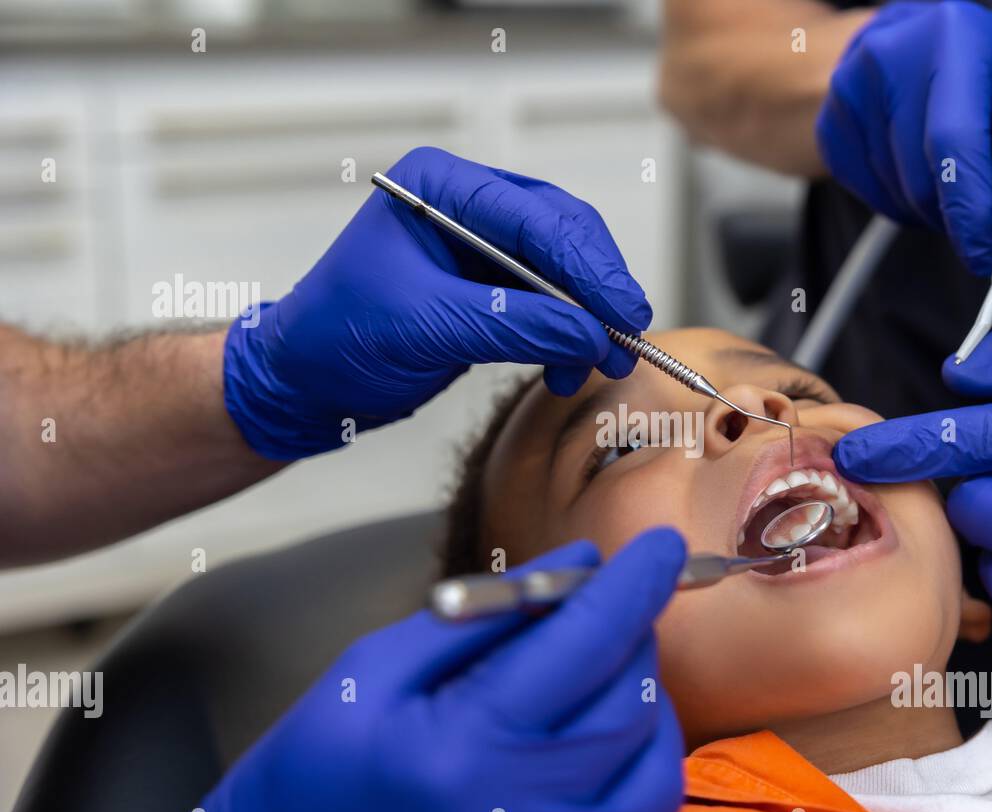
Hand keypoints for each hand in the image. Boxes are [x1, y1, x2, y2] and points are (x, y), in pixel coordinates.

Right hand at [121, 528, 688, 811]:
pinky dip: (631, 794)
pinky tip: (588, 766)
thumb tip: (578, 567)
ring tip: (596, 691)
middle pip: (629, 707)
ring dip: (644, 719)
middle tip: (602, 619)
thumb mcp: (373, 673)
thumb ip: (481, 617)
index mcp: (461, 747)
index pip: (586, 643)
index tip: (664, 547)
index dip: (636, 584)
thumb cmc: (311, 775)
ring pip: (653, 780)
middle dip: (631, 644)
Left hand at [223, 146, 650, 458]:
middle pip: (562, 234)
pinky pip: (549, 303)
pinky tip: (569, 365)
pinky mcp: (491, 290)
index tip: (622, 311)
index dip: (588, 266)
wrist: (302, 381)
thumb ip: (513, 325)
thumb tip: (589, 336)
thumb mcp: (425, 326)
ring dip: (587, 318)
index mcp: (439, 187)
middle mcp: (467, 207)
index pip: (535, 217)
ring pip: (564, 270)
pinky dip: (567, 336)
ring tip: (599, 361)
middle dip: (597, 289)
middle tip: (625, 337)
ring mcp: (482, 248)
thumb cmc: (334, 336)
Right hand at [816, 1, 991, 272]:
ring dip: (931, 210)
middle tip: (981, 218)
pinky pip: (868, 195)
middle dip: (956, 217)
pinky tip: (919, 173)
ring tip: (951, 179)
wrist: (917, 48)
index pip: (953, 140)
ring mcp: (851, 92)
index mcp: (956, 38)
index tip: (985, 253)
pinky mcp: (831, 124)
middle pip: (921, 179)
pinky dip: (901, 204)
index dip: (969, 208)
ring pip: (895, 195)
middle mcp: (893, 58)